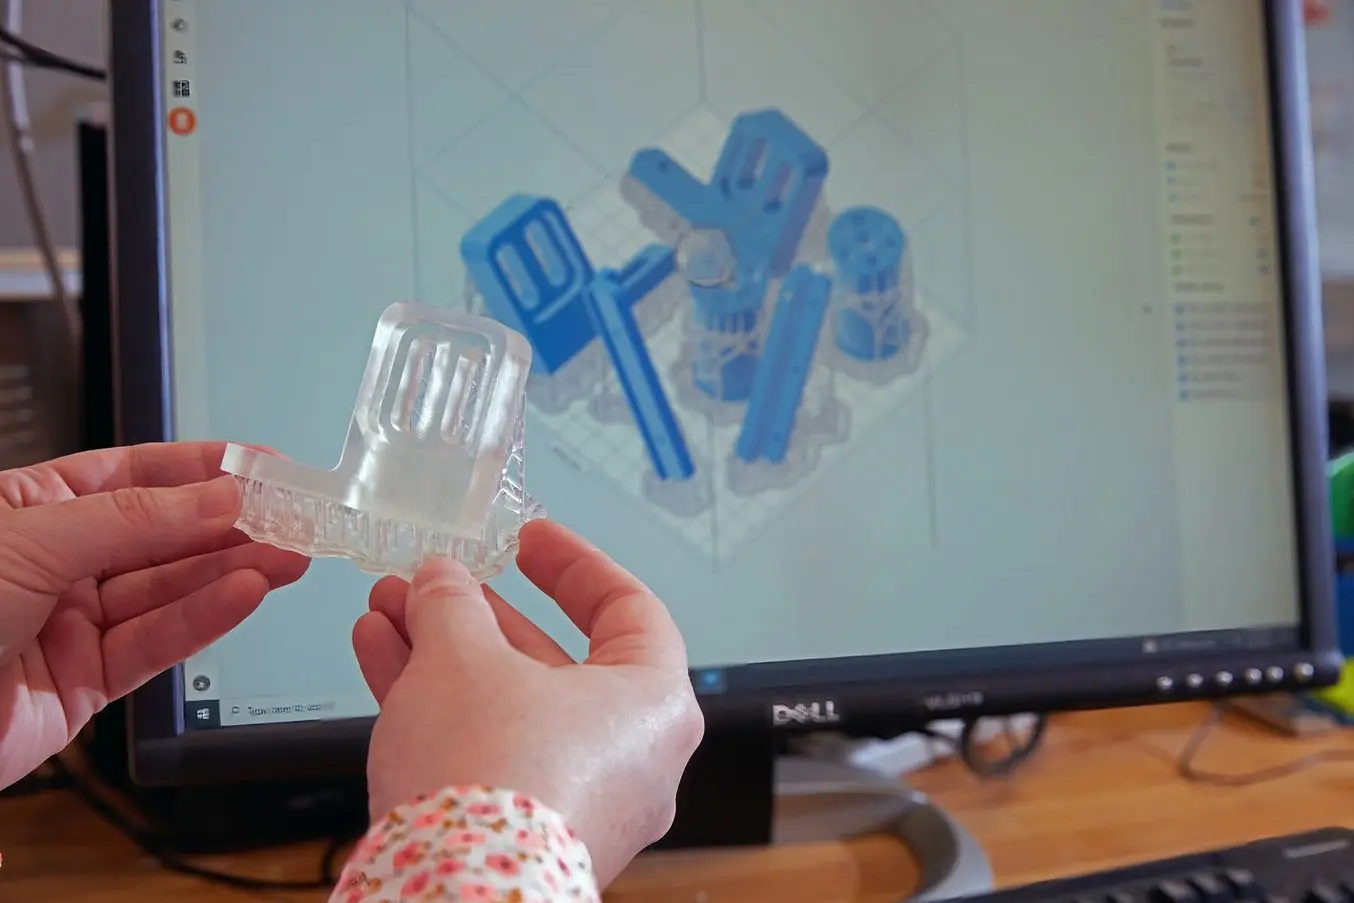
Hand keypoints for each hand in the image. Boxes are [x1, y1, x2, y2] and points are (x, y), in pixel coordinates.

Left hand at [0, 442, 308, 787]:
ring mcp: (72, 623)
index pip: (133, 475)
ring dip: (232, 571)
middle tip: (291, 517)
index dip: (201, 467)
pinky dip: (204, 619)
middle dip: (230, 524)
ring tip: (287, 555)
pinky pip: (157, 643)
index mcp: (31, 508)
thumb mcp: (32, 540)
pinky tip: (245, 595)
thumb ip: (137, 520)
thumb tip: (218, 495)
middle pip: (163, 535)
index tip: (262, 464)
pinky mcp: (87, 681)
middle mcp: (56, 562)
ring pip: (169, 591)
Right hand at [353, 519, 703, 887]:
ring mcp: (581, 803)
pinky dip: (441, 706)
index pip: (627, 609)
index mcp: (652, 705)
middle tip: (435, 583)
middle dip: (479, 614)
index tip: (529, 541)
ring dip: (444, 654)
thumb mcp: (464, 656)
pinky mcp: (528, 835)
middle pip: (553, 660)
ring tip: (389, 610)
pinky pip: (490, 751)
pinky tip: (382, 658)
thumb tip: (443, 581)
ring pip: (511, 706)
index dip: (572, 565)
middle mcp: (630, 759)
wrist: (451, 893)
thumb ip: (454, 604)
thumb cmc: (491, 776)